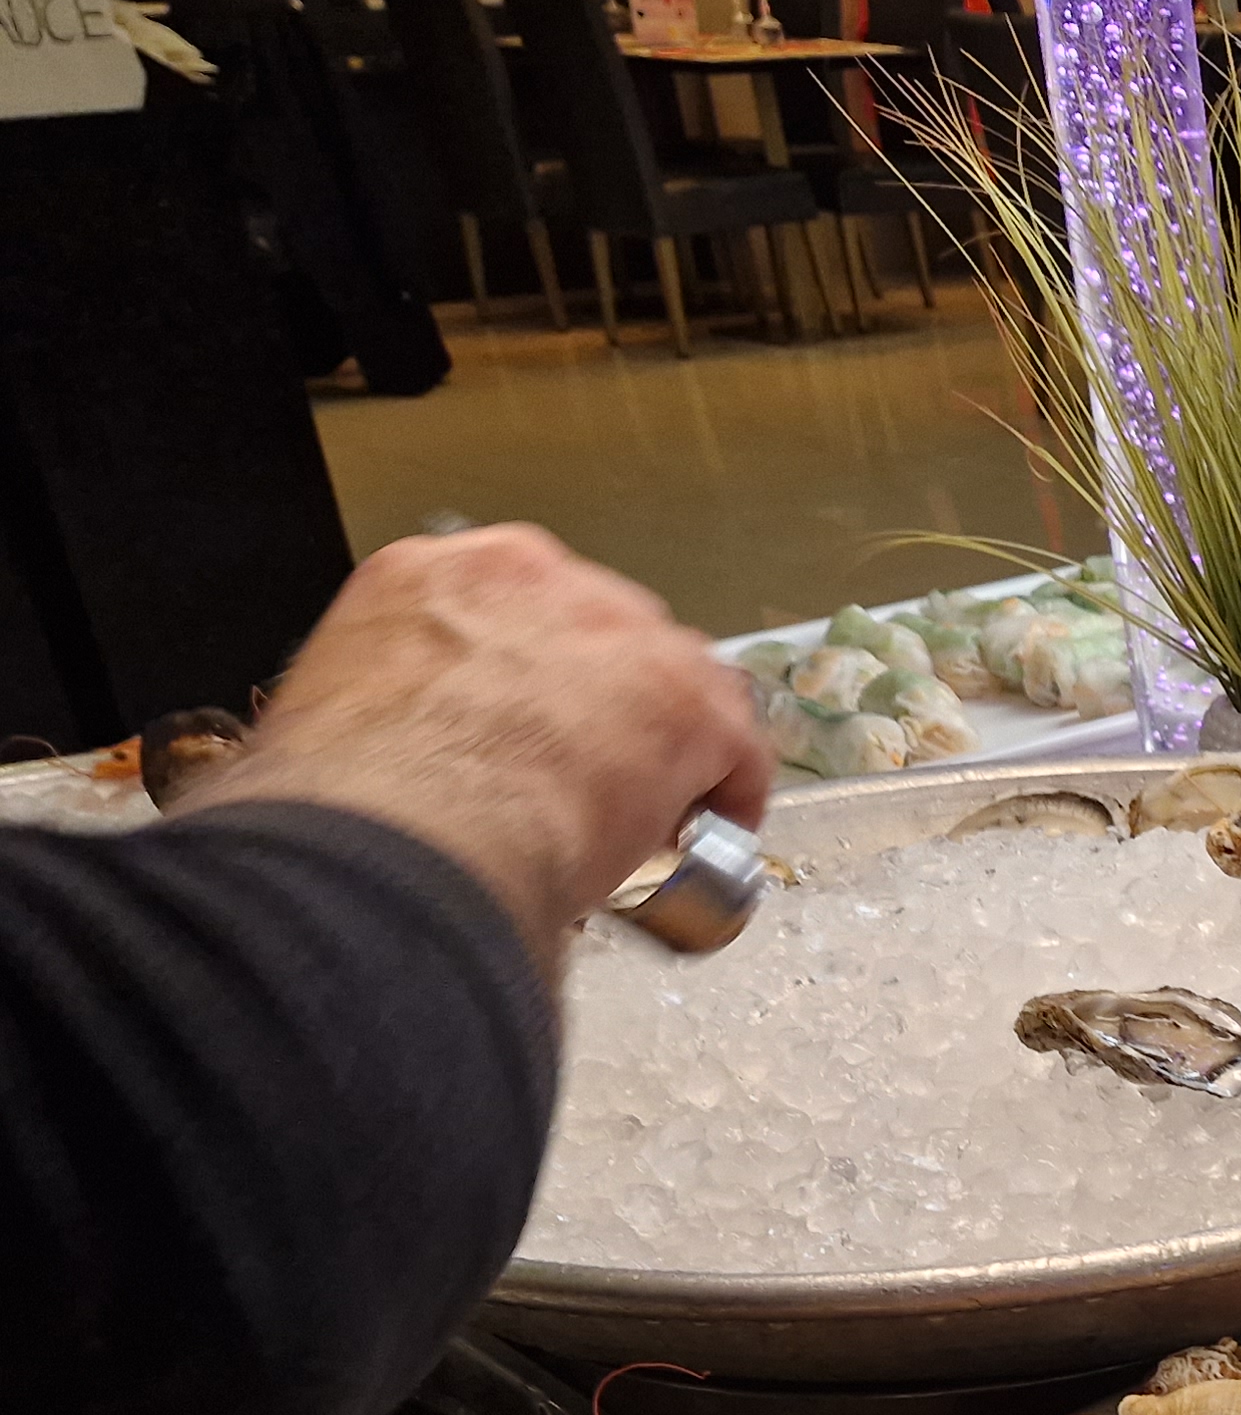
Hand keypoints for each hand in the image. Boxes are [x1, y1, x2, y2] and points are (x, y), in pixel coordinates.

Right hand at [185, 525, 772, 973]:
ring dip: (667, 739)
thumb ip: (386, 713)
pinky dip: (728, 791)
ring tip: (648, 810)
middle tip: (588, 776)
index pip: (508, 610)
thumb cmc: (351, 803)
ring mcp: (618, 630)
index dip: (529, 680)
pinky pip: (733, 743)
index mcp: (431, 576)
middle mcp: (531, 578)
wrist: (402, 836)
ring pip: (672, 678)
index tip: (528, 727)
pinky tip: (706, 838)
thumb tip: (387, 768)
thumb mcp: (333, 719)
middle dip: (602, 701)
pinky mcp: (686, 698)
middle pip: (599, 634)